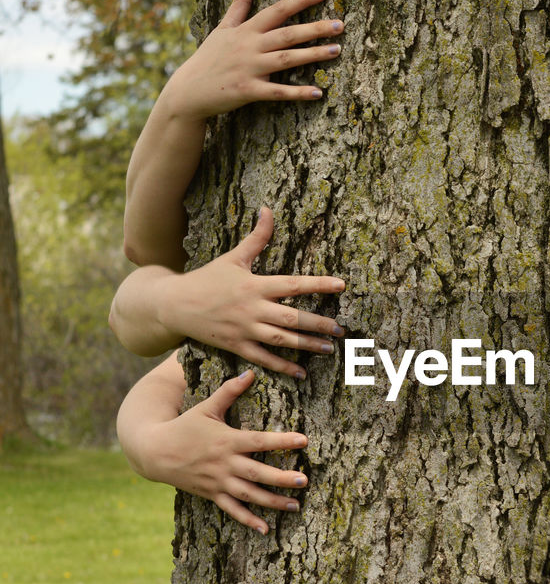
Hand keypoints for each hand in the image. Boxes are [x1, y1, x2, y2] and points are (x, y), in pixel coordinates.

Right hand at [137, 370, 309, 533]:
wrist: (155, 451)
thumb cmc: (184, 426)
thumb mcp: (206, 406)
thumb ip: (230, 391)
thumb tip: (250, 372)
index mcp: (227, 440)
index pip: (259, 441)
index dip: (281, 441)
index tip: (303, 440)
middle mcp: (225, 463)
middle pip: (257, 472)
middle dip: (281, 478)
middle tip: (304, 480)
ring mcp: (218, 482)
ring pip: (249, 494)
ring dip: (272, 501)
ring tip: (295, 505)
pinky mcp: (212, 495)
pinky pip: (232, 510)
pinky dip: (248, 520)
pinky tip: (266, 529)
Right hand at [159, 207, 345, 375]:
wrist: (174, 304)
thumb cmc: (207, 279)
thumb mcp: (233, 257)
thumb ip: (257, 238)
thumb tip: (268, 210)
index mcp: (255, 285)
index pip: (293, 284)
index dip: (318, 284)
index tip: (341, 285)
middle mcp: (252, 308)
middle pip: (292, 317)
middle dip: (319, 323)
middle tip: (341, 329)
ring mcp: (244, 330)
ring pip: (281, 340)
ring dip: (307, 345)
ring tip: (329, 349)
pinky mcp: (236, 346)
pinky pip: (263, 359)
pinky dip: (282, 367)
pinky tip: (301, 373)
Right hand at [163, 0, 344, 118]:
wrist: (188, 91)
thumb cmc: (209, 58)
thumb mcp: (222, 28)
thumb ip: (238, 4)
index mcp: (246, 30)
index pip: (278, 9)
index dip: (302, 0)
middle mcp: (250, 46)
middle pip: (287, 34)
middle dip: (314, 28)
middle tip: (340, 24)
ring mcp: (249, 68)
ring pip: (286, 59)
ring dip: (312, 55)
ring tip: (337, 51)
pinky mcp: (248, 91)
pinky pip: (277, 92)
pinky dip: (297, 92)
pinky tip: (318, 92)